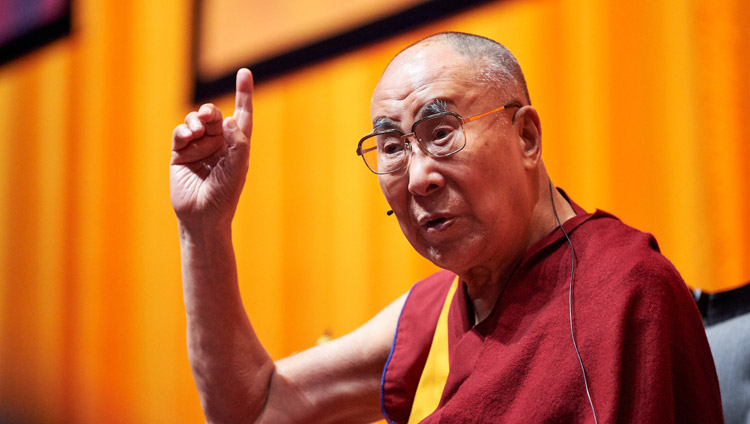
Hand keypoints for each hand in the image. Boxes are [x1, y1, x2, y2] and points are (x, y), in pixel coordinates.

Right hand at [170, 69, 253, 225]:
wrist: (202, 218)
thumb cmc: (224, 196)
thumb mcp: (236, 169)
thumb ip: (238, 143)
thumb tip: (233, 119)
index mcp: (236, 146)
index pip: (242, 115)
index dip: (244, 94)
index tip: (244, 72)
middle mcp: (218, 144)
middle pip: (215, 116)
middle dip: (210, 112)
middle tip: (208, 115)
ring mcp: (199, 147)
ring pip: (196, 121)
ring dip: (196, 120)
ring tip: (196, 131)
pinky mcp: (181, 154)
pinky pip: (181, 133)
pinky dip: (183, 130)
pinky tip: (187, 135)